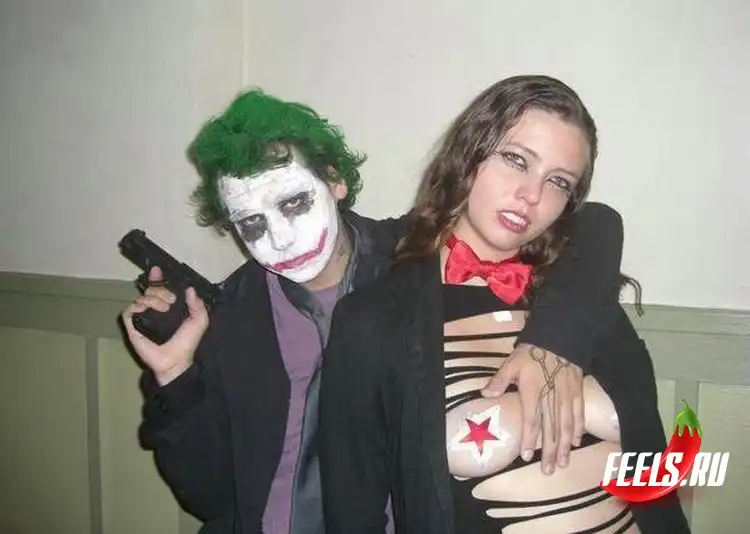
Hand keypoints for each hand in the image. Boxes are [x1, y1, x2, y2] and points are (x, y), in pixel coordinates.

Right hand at [121, 266, 208, 384]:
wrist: (176, 359)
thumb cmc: (187, 341)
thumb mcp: (199, 321)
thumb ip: (198, 305)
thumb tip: (190, 289)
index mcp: (168, 306)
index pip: (159, 288)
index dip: (157, 278)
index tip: (157, 270)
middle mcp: (154, 310)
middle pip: (150, 290)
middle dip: (160, 289)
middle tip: (171, 300)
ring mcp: (142, 317)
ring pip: (141, 298)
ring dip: (153, 299)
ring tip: (164, 309)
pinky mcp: (132, 326)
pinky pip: (129, 311)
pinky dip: (136, 307)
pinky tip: (145, 310)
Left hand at [481, 344, 583, 474]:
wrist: (560, 338)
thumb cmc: (532, 352)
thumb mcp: (512, 363)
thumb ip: (499, 380)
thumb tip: (485, 394)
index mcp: (533, 393)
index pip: (531, 421)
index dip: (529, 439)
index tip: (526, 456)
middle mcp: (551, 399)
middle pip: (551, 430)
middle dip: (549, 452)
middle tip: (549, 470)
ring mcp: (566, 397)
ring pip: (566, 426)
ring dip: (564, 446)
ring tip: (563, 463)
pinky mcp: (577, 393)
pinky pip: (578, 415)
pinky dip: (577, 430)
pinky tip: (575, 442)